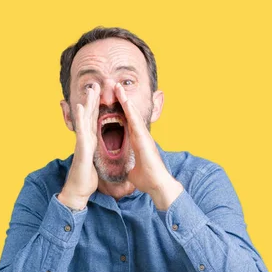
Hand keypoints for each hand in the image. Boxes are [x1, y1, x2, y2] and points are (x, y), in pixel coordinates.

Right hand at [58, 83, 100, 209]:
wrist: (77, 191)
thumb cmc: (85, 179)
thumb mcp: (94, 163)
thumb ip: (95, 155)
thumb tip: (97, 152)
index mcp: (91, 142)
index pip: (95, 121)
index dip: (97, 108)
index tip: (101, 94)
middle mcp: (85, 140)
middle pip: (90, 116)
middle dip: (93, 100)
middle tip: (95, 84)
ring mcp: (82, 143)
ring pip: (85, 120)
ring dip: (87, 104)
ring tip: (90, 90)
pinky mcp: (82, 149)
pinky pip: (82, 132)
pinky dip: (82, 119)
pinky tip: (82, 108)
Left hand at [114, 83, 182, 209]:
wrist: (157, 185)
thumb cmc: (146, 179)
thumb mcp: (131, 170)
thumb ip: (128, 166)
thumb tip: (125, 169)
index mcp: (136, 142)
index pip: (126, 122)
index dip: (120, 110)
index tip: (113, 100)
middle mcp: (140, 136)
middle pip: (129, 114)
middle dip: (122, 100)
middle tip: (115, 86)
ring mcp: (143, 136)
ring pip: (132, 114)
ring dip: (125, 101)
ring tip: (118, 88)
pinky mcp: (144, 139)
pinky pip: (136, 123)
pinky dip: (130, 112)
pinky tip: (126, 102)